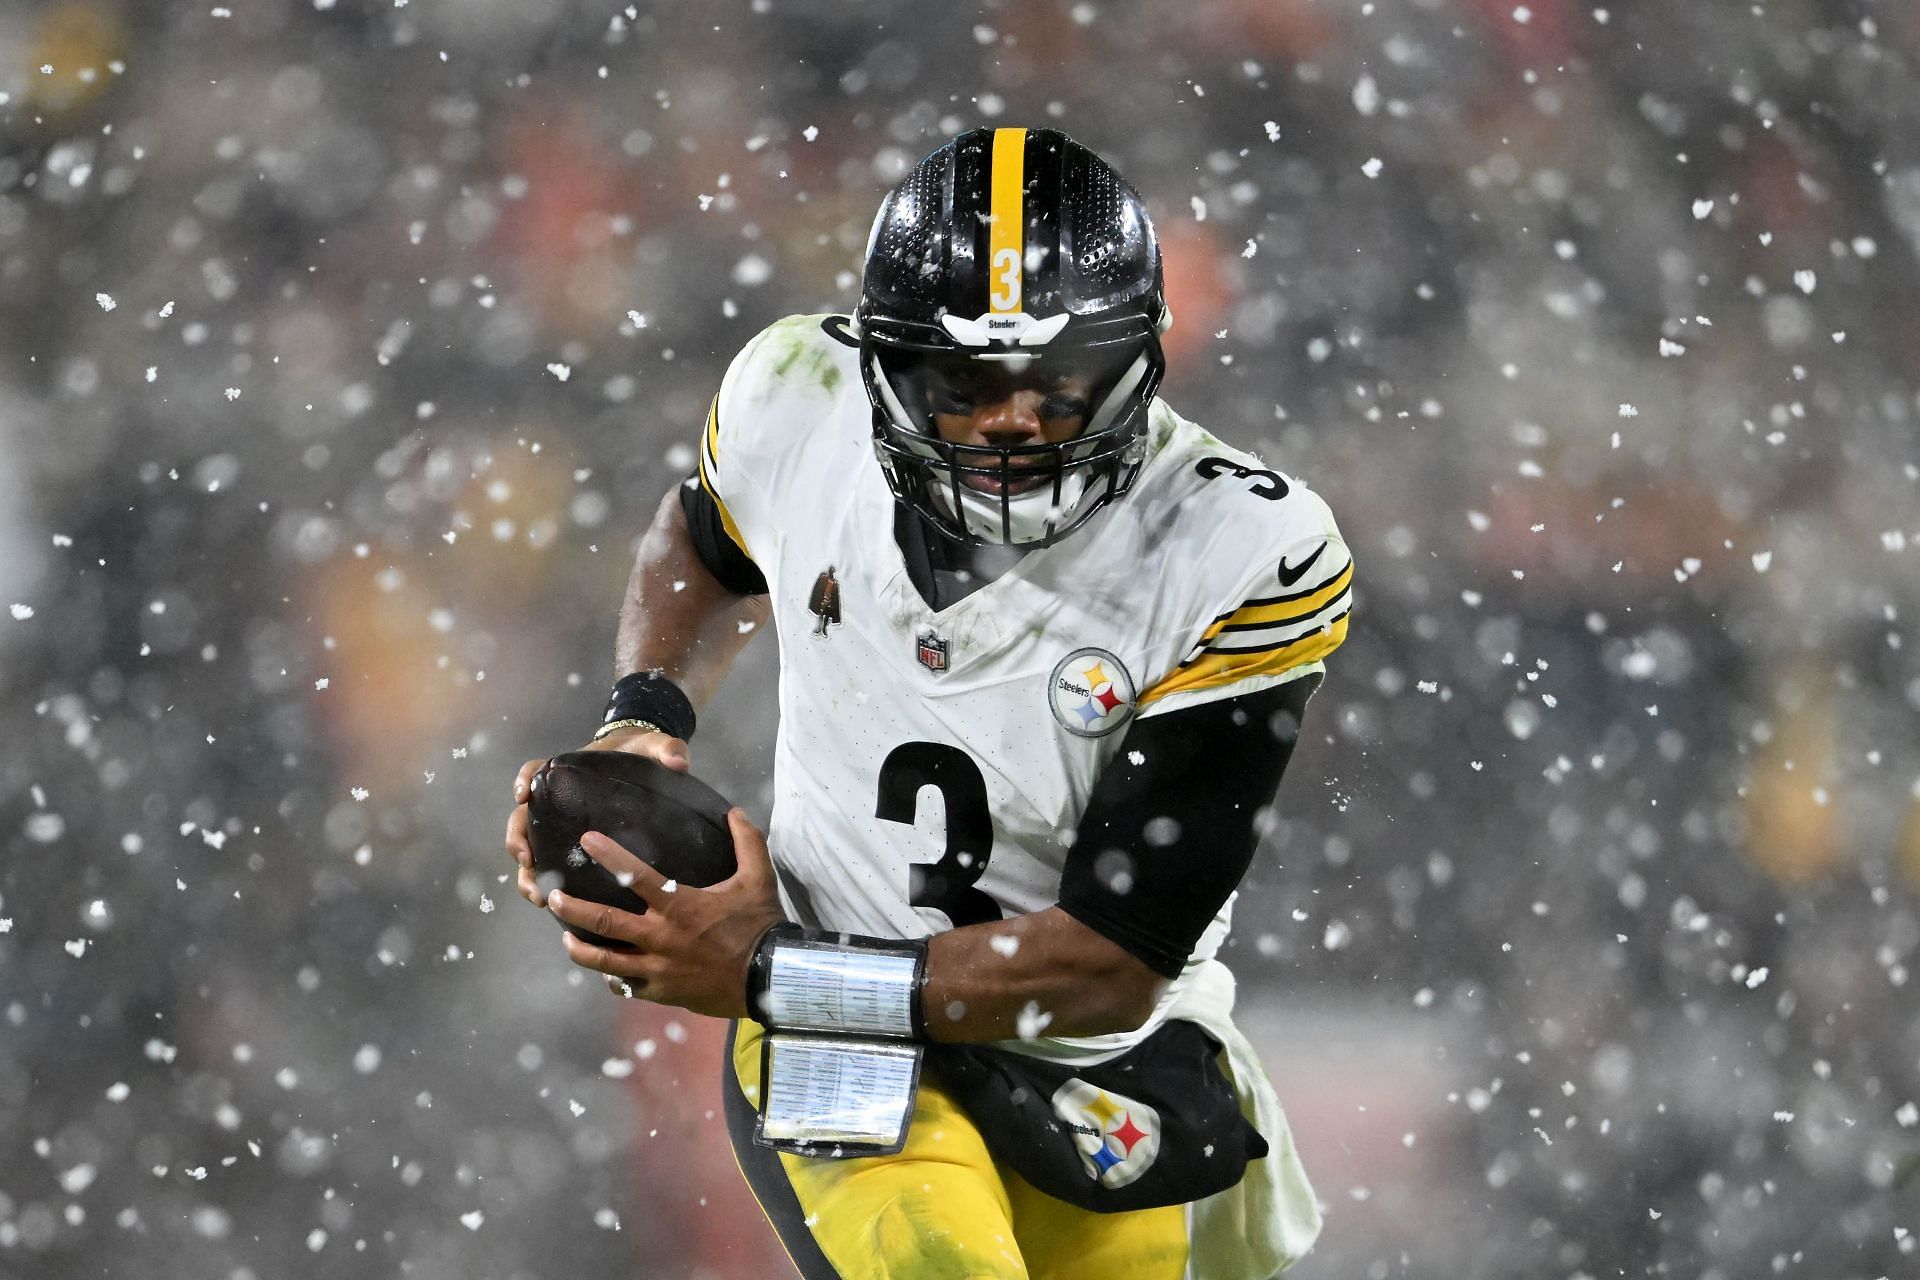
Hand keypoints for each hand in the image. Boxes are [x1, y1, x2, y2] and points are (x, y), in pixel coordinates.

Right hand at [503, 727, 690, 905]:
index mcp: (569, 773)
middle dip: (519, 841)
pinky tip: (550, 903)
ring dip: (528, 872)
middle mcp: (557, 801)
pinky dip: (545, 881)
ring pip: (531, 847)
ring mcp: (562, 824)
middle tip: (527, 862)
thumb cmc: (642, 755)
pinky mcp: (573, 844)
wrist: (647, 767)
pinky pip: (550, 863)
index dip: (524, 781)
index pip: (535, 771)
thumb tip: (678, 762)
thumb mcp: (654, 746)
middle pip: (522, 818)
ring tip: (538, 896)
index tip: (522, 796)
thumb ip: (666, 748)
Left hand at [547, 809, 785, 1019]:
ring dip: (580, 949)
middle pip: (604, 922)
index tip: (586, 840)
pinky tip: (605, 970)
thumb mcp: (758, 878)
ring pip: (605, 961)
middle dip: (572, 908)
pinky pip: (627, 987)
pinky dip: (612, 978)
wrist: (771, 977)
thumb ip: (746, 841)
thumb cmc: (760, 924)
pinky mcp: (662, 992)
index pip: (635, 875)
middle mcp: (660, 937)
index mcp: (679, 905)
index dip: (608, 855)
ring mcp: (657, 968)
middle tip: (550, 897)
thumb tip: (733, 811)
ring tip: (565, 937)